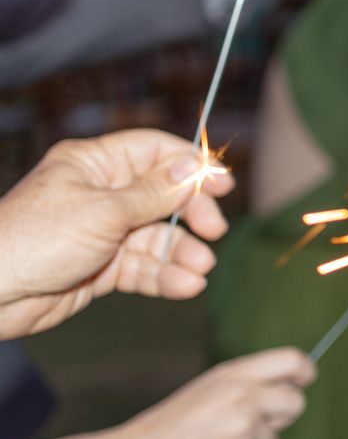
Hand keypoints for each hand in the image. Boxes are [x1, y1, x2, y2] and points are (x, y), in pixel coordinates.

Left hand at [0, 131, 229, 338]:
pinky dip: (164, 276)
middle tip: (214, 232)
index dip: (191, 165)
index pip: (154, 152)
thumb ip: (154, 192)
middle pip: (163, 196)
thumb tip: (194, 165)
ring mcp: (102, 232)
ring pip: (156, 237)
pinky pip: (142, 267)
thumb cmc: (32, 240)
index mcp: (93, 165)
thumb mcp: (103, 212)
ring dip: (181, 253)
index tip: (223, 184)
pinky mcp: (100, 267)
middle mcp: (101, 194)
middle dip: (191, 215)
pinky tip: (183, 286)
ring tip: (198, 270)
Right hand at [108, 349, 314, 438]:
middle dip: (286, 414)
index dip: (305, 371)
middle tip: (263, 420)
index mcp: (234, 373)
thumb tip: (295, 384)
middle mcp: (242, 395)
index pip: (291, 360)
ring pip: (272, 436)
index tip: (305, 381)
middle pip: (295, 402)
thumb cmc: (175, 422)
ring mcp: (242, 427)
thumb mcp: (209, 388)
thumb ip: (249, 383)